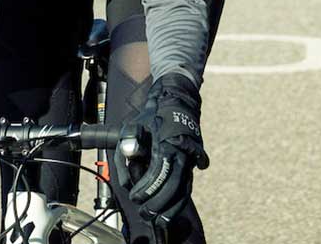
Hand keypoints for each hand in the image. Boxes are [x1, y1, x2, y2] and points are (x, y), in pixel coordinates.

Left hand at [115, 74, 208, 225]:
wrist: (177, 102)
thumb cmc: (152, 116)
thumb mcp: (134, 123)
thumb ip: (128, 138)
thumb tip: (129, 151)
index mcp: (168, 142)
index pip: (159, 171)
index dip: (147, 187)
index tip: (135, 197)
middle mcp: (183, 153)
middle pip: (174, 185)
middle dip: (158, 202)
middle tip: (145, 212)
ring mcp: (190, 159)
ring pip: (184, 188)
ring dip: (171, 206)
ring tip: (158, 219)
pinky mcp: (192, 164)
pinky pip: (187, 186)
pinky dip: (179, 200)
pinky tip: (170, 211)